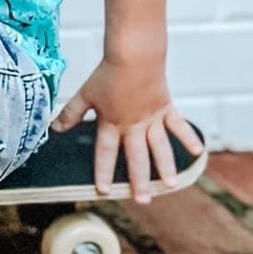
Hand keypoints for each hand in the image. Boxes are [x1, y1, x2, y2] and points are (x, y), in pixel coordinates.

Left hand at [51, 57, 201, 204]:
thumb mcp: (85, 94)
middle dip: (139, 180)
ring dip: (166, 167)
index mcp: (112, 123)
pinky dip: (188, 137)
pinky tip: (198, 152)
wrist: (134, 54)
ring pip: (160, 146)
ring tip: (170, 185)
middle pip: (136, 157)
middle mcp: (133, 125)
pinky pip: (178, 125)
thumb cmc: (108, 73)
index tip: (102, 190)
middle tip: (142, 200)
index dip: (103, 171)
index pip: (106, 152)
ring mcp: (152, 118)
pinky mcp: (166, 108)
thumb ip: (71, 113)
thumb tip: (54, 129)